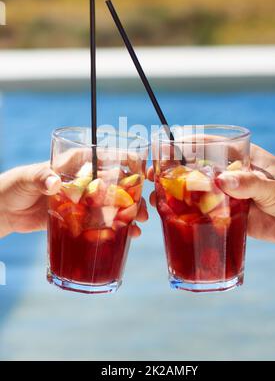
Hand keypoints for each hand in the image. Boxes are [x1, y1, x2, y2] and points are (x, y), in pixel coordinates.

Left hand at [0, 162, 147, 238]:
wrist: (5, 211)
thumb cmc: (15, 185)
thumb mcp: (28, 178)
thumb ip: (41, 178)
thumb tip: (54, 183)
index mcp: (75, 162)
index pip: (106, 156)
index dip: (126, 160)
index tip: (142, 170)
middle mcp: (84, 179)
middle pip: (116, 182)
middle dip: (133, 194)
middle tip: (143, 209)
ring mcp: (83, 199)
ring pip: (112, 203)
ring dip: (128, 213)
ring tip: (138, 226)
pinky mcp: (79, 217)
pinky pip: (101, 221)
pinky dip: (115, 228)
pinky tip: (126, 236)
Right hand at [147, 144, 274, 245]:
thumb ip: (250, 183)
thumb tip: (222, 181)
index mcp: (242, 159)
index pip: (210, 145)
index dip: (186, 144)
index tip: (165, 146)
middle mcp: (231, 176)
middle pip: (198, 169)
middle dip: (175, 171)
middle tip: (154, 175)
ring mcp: (230, 197)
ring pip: (199, 193)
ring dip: (178, 194)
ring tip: (157, 198)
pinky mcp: (232, 217)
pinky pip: (207, 216)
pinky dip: (191, 217)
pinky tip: (174, 218)